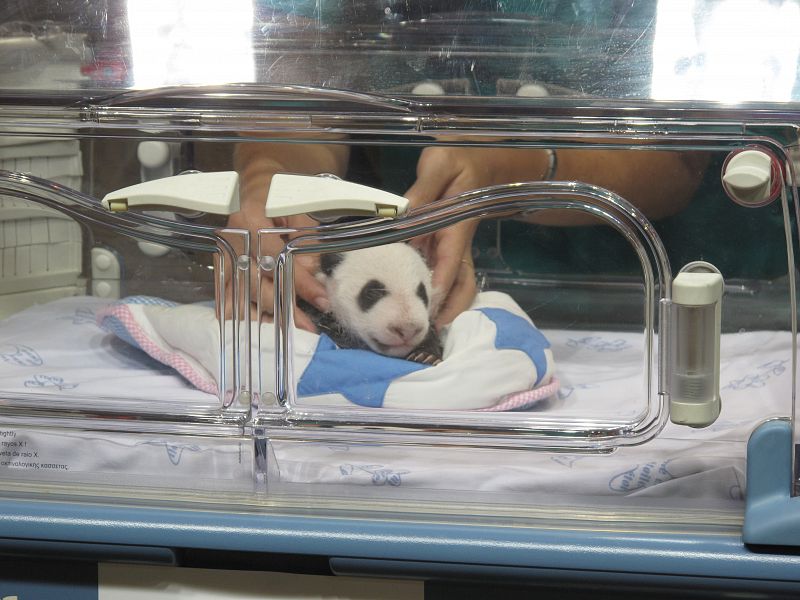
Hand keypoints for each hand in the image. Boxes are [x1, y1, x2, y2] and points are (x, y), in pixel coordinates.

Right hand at [222, 201, 327, 331]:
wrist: (252, 187)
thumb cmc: (279, 199)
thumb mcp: (300, 214)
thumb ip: (307, 246)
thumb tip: (316, 284)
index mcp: (250, 220)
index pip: (277, 259)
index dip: (300, 283)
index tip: (322, 302)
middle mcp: (231, 240)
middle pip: (256, 283)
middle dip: (284, 309)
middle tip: (307, 328)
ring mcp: (222, 256)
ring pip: (240, 296)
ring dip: (263, 319)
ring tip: (287, 334)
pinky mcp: (220, 268)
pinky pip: (228, 298)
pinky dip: (245, 316)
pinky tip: (263, 330)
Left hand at [405, 147, 549, 326]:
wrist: (477, 160)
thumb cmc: (458, 160)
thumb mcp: (440, 164)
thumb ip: (422, 189)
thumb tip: (402, 214)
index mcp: (456, 228)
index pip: (449, 264)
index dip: (438, 288)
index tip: (425, 310)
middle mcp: (457, 246)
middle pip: (459, 286)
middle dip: (446, 310)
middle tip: (423, 331)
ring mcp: (453, 251)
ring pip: (455, 288)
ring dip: (444, 309)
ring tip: (423, 330)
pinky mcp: (444, 251)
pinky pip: (443, 278)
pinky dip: (435, 297)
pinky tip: (415, 309)